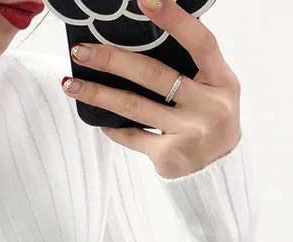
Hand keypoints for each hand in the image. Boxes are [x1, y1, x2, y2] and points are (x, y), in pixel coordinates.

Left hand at [61, 0, 241, 178]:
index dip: (174, 20)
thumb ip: (191, 68)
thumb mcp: (215, 91)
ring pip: (134, 106)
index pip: (200, 42)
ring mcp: (188, 131)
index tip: (147, 0)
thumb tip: (142, 41)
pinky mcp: (169, 154)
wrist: (218, 173)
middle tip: (81, 50)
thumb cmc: (211, 122)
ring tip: (70, 84)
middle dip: (112, 60)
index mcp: (222, 81)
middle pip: (154, 74)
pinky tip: (97, 119)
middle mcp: (208, 105)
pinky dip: (113, 128)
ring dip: (98, 94)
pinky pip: (133, 136)